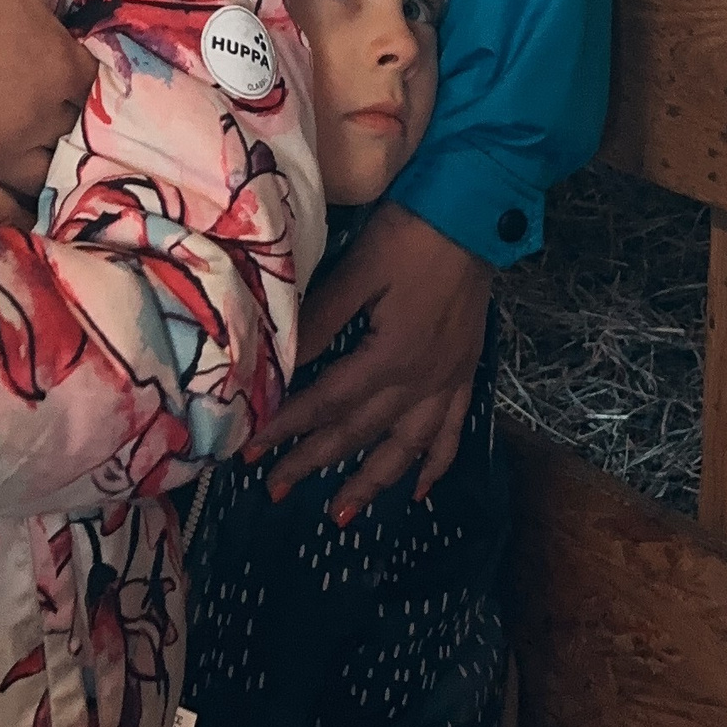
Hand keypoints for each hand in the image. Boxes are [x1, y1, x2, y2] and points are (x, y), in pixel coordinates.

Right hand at [0, 0, 114, 223]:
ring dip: (46, 165)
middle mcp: (36, 121)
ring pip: (42, 177)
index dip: (85, 80)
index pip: (99, 90)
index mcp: (60, 68)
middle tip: (50, 109)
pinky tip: (23, 208)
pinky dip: (14, 212)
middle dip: (68, 121)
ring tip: (37, 152)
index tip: (70, 73)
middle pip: (74, 136)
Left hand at [251, 203, 490, 519]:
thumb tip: (277, 363)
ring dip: (372, 483)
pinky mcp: (466, 371)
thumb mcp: (358, 270)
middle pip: (360, 431)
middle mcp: (422, 379)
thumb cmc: (411, 234)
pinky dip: (436, 465)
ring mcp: (448, 379)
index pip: (328, 402)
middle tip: (275, 489)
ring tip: (341, 515)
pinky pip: (453, 430)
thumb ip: (319, 321)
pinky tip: (419, 492)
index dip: (288, 428)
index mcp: (391, 356)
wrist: (475, 211)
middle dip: (314, 462)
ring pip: (407, 447)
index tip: (251, 451)